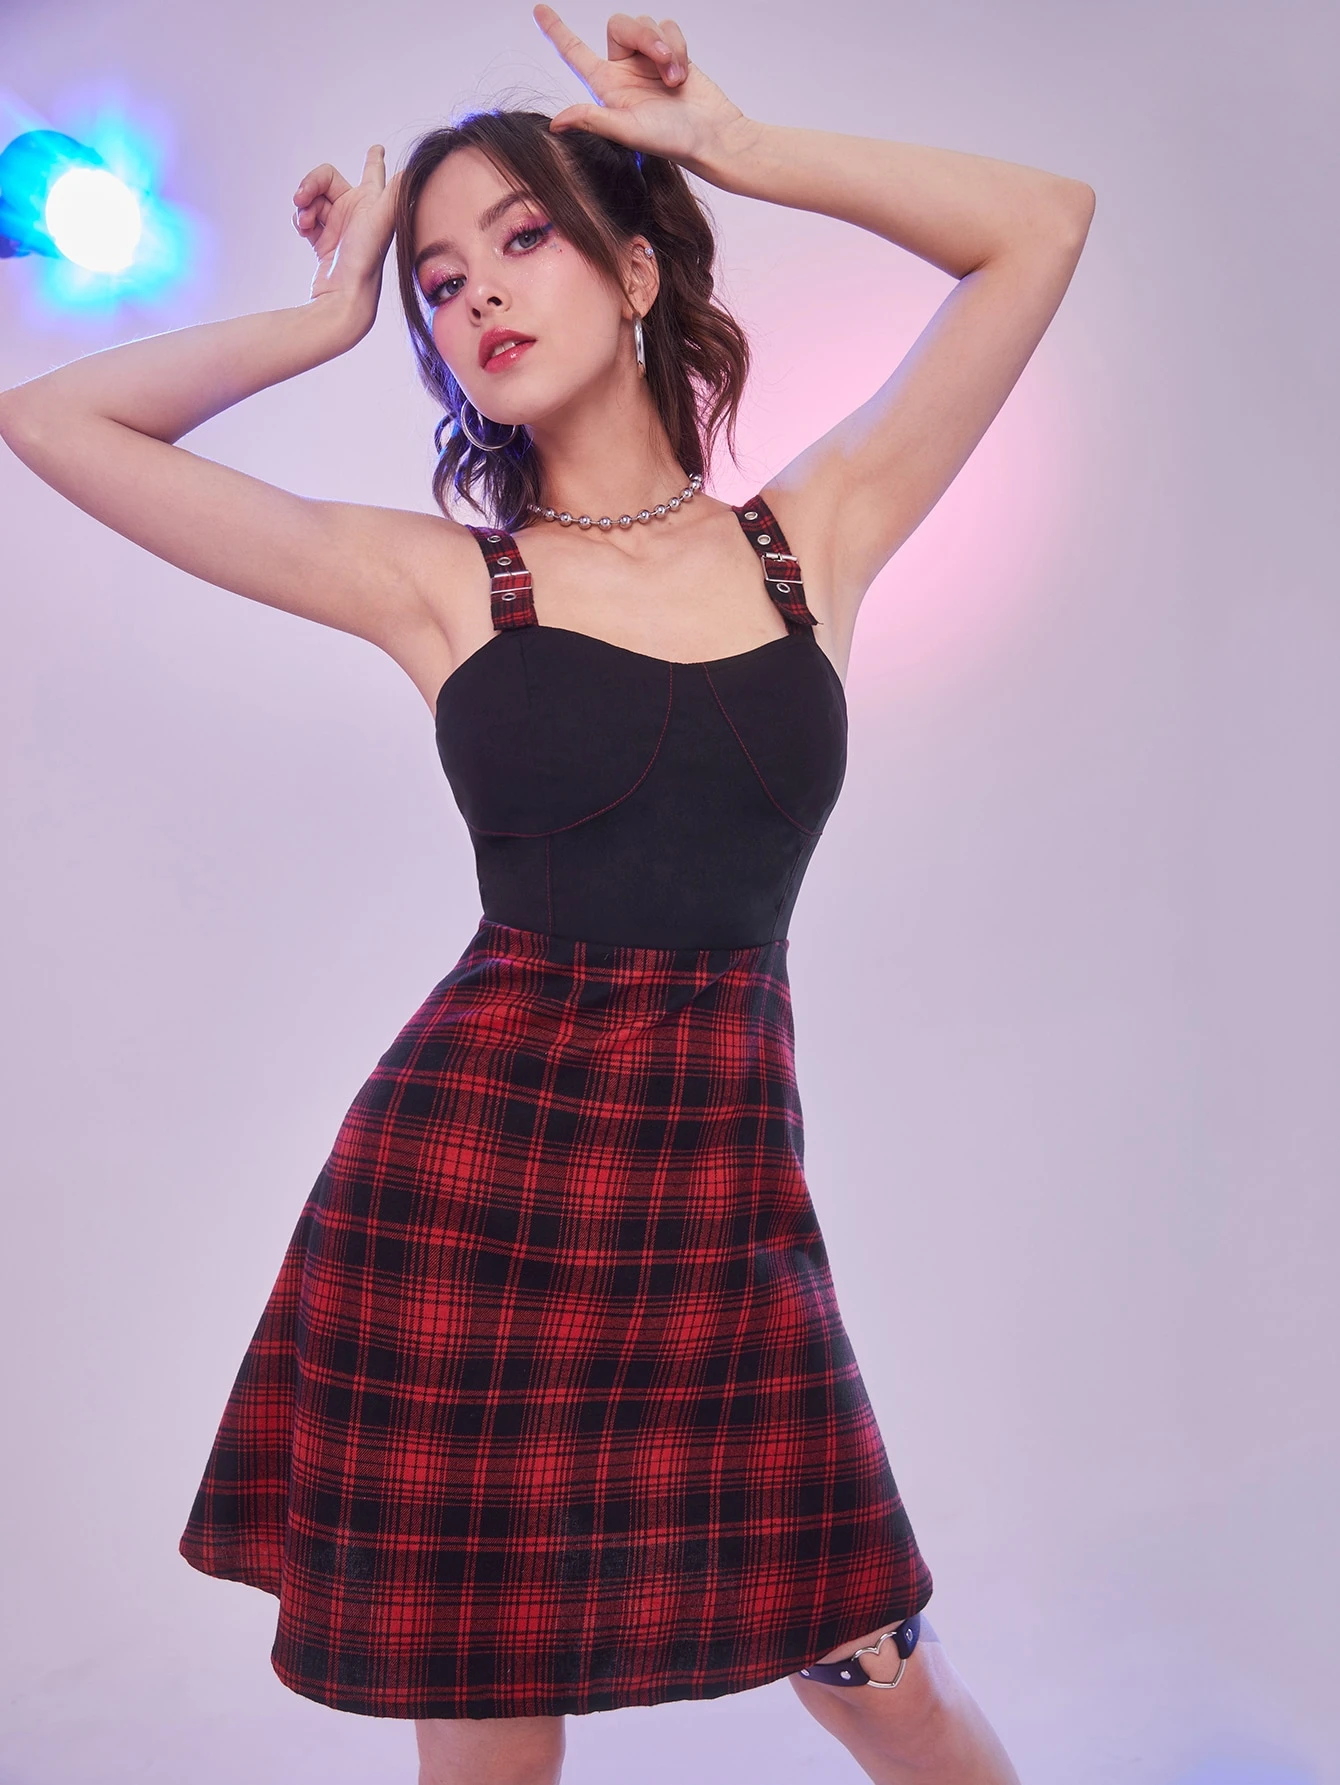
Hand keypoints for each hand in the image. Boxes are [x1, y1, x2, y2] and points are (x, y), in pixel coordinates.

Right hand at [292, 145, 402, 316]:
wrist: (346, 294)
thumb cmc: (365, 258)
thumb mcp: (382, 220)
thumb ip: (394, 194)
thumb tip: (410, 171)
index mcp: (372, 202)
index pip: (373, 173)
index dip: (374, 160)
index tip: (377, 149)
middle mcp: (357, 212)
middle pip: (326, 180)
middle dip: (310, 184)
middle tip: (300, 197)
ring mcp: (339, 226)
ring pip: (313, 200)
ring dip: (303, 205)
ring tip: (305, 222)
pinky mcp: (324, 241)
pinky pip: (306, 219)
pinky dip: (301, 220)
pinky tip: (303, 230)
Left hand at [533, 5, 752, 177]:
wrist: (712, 136)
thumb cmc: (672, 140)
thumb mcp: (628, 132)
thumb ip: (593, 119)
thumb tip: (555, 123)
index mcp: (607, 87)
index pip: (575, 53)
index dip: (556, 31)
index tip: (538, 10)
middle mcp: (624, 70)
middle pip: (618, 25)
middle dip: (643, 36)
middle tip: (665, 62)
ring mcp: (648, 61)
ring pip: (646, 25)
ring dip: (665, 47)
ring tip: (676, 79)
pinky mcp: (671, 53)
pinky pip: (668, 28)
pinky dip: (679, 47)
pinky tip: (684, 74)